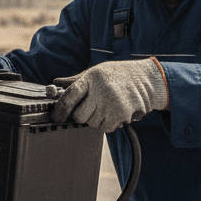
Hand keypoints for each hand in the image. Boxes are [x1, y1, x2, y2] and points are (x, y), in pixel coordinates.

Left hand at [52, 59, 168, 131]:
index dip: (60, 109)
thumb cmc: (116, 75)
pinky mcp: (122, 115)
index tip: (56, 117)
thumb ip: (75, 81)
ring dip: (95, 120)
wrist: (146, 78)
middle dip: (80, 116)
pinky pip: (105, 128)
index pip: (70, 96)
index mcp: (91, 78)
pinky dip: (106, 124)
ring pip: (92, 124)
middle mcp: (101, 91)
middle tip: (89, 108)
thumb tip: (54, 84)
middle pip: (79, 116)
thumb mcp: (94, 72)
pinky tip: (112, 112)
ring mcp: (112, 104)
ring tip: (104, 107)